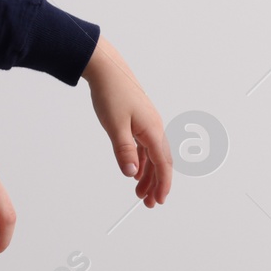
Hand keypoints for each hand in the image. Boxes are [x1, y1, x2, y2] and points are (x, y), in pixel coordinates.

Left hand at [82, 36, 170, 207]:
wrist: (107, 68)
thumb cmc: (111, 93)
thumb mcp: (115, 126)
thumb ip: (124, 151)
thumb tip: (132, 174)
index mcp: (152, 130)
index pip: (163, 164)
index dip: (163, 184)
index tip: (159, 200)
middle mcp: (154, 127)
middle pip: (161, 162)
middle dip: (157, 184)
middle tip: (149, 203)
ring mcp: (148, 123)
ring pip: (152, 155)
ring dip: (148, 174)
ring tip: (139, 192)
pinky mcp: (139, 120)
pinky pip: (145, 146)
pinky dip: (142, 161)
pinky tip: (135, 170)